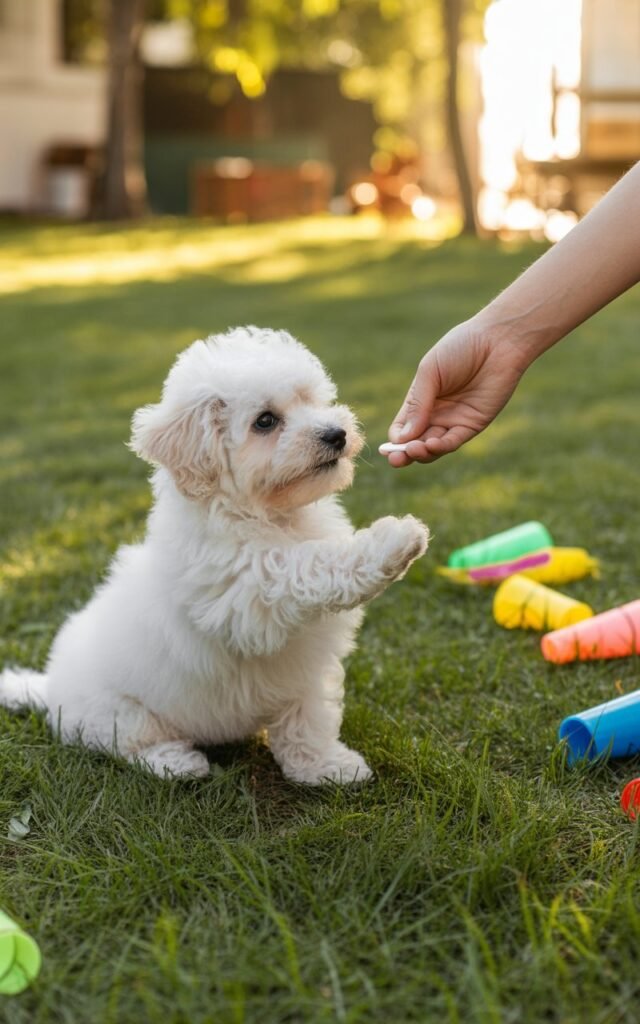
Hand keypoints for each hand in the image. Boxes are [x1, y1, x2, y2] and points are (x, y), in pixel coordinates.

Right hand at [385, 319, 528, 466]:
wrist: (497, 341)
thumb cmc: (460, 349)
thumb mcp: (430, 372)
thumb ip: (418, 404)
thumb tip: (403, 438)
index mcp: (420, 400)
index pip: (402, 428)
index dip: (395, 440)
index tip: (391, 446)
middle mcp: (435, 413)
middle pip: (415, 442)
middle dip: (405, 453)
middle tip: (397, 459)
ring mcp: (454, 421)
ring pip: (433, 447)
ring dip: (422, 452)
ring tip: (415, 449)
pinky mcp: (473, 425)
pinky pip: (454, 441)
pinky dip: (442, 447)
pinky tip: (432, 444)